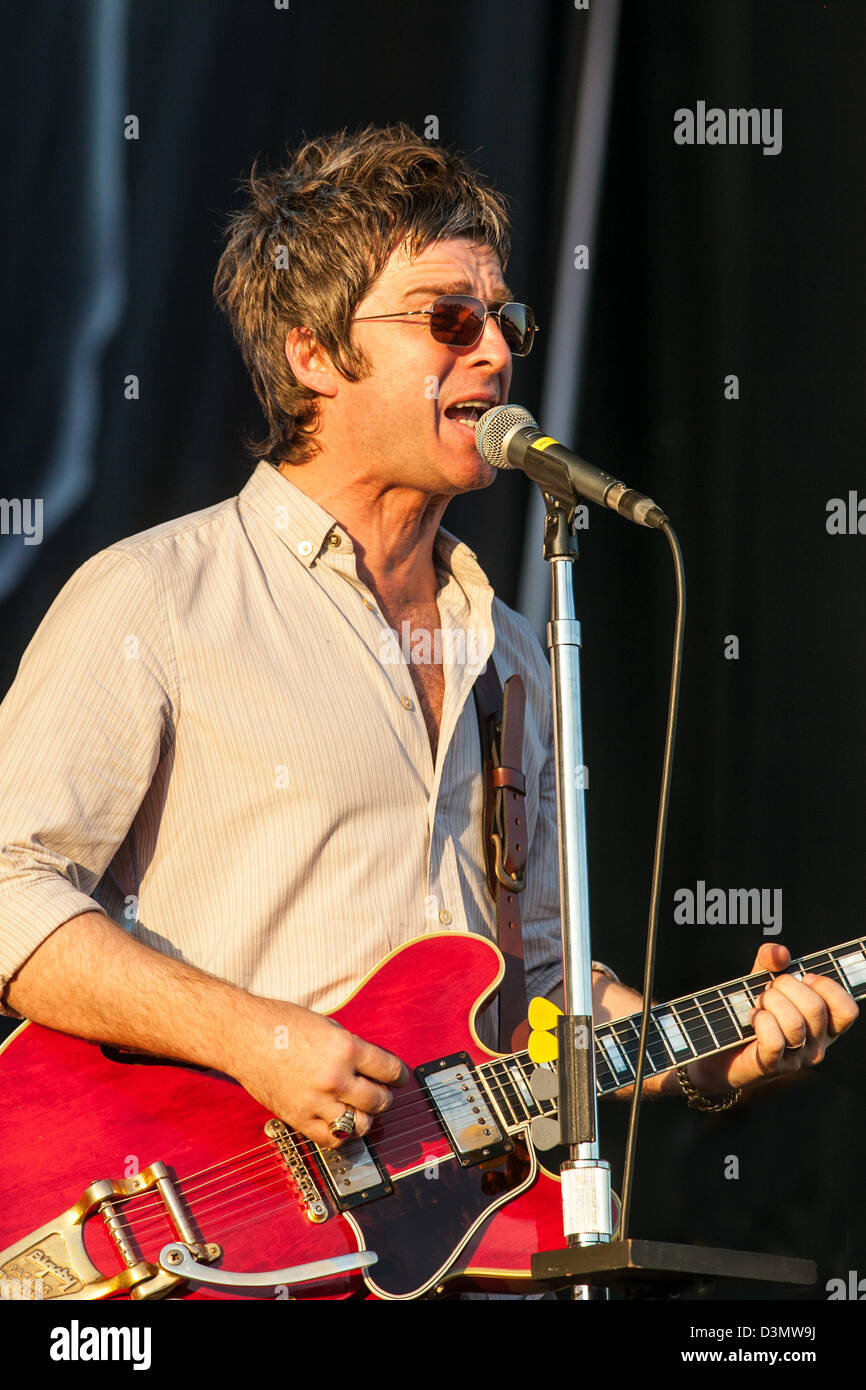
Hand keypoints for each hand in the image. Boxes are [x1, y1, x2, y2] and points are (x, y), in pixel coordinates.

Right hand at [229, 996, 408, 1147]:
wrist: (244, 1037)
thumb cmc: (282, 1025)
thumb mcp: (328, 1027)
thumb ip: (351, 1048)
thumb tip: (371, 1067)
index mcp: (345, 1049)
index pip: (390, 1070)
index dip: (399, 1075)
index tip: (399, 1077)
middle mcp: (335, 1077)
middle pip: (379, 1100)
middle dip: (384, 1096)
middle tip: (380, 1091)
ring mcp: (317, 1101)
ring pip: (360, 1124)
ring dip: (366, 1117)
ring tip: (360, 1108)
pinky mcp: (299, 1118)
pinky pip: (332, 1138)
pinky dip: (342, 1133)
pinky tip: (340, 1120)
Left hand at [686, 942, 858, 1094]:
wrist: (718, 1044)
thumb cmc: (748, 1010)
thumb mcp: (762, 978)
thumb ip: (772, 960)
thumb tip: (780, 953)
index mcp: (825, 1026)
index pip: (847, 1009)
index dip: (826, 986)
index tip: (804, 978)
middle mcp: (816, 1046)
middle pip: (815, 1008)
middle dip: (786, 986)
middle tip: (769, 990)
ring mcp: (795, 1059)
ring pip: (794, 1024)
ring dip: (769, 1003)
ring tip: (759, 1004)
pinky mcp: (770, 1066)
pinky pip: (774, 1040)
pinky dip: (760, 1021)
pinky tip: (753, 1018)